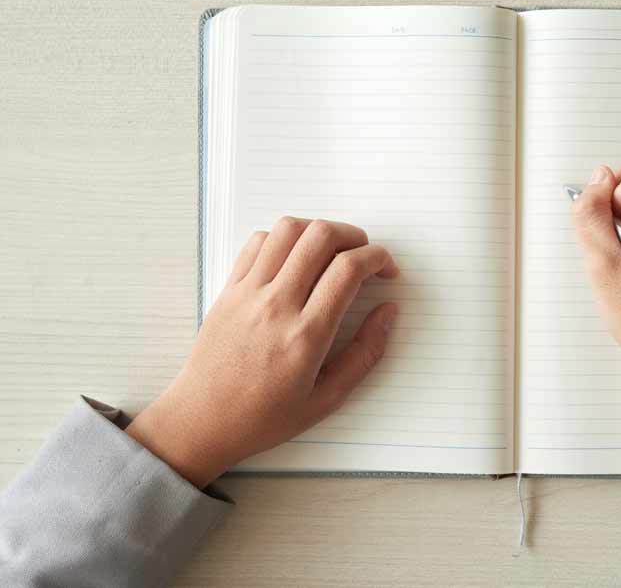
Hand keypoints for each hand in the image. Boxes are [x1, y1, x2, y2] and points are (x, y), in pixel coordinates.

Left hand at [127, 217, 398, 486]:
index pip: (348, 269)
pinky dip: (285, 238)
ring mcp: (248, 293)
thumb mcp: (327, 399)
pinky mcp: (229, 289)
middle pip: (320, 236)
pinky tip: (296, 259)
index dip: (377, 258)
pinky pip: (258, 242)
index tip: (386, 269)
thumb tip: (389, 311)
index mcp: (306, 336)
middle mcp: (276, 306)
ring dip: (319, 230)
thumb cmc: (264, 417)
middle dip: (354, 235)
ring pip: (288, 229)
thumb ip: (366, 353)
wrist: (202, 421)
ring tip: (331, 252)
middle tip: (364, 255)